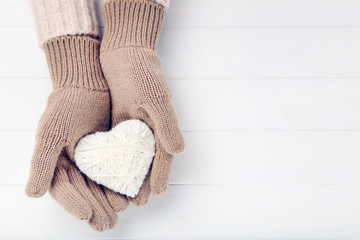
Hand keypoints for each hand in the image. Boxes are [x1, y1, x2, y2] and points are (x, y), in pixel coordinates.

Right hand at [25, 36, 127, 230]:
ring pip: (100, 184)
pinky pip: (114, 170)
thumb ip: (41, 163)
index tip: (88, 216)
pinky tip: (130, 192)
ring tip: (121, 211)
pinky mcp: (109, 150)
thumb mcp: (51, 134)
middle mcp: (74, 164)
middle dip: (96, 209)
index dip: (75, 204)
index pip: (66, 190)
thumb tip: (32, 194)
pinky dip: (120, 182)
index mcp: (56, 163)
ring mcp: (93, 158)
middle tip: (109, 225)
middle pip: (85, 192)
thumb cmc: (65, 107)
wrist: (86, 84)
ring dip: (109, 200)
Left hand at [101, 48, 184, 205]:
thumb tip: (179, 151)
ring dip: (131, 175)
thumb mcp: (155, 98)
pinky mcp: (120, 121)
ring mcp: (135, 125)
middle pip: (149, 160)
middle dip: (146, 181)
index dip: (162, 174)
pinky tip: (110, 172)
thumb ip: (167, 125)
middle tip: (140, 202)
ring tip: (125, 194)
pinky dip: (117, 160)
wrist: (123, 54)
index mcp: (163, 123)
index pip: (164, 155)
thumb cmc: (142, 73)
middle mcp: (150, 127)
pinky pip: (119, 145)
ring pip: (134, 156)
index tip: (158, 194)